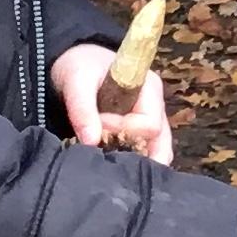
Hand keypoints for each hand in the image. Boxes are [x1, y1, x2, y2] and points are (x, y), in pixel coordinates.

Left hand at [52, 41, 170, 162]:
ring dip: (138, 162)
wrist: (75, 65)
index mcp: (150, 88)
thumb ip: (83, 110)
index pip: (150, 124)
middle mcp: (156, 107)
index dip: (123, 130)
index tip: (98, 123)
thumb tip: (91, 141)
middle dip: (136, 154)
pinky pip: (146, 152)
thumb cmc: (81, 66)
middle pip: (161, 142)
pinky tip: (118, 169)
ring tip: (117, 171)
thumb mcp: (77, 82)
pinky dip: (134, 161)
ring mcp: (150, 120)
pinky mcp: (139, 132)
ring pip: (157, 151)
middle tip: (109, 155)